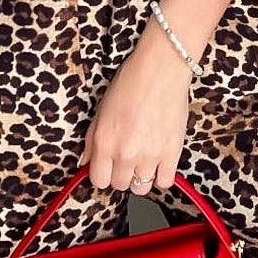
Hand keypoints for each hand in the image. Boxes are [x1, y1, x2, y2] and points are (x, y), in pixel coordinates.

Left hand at [83, 24, 192, 192]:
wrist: (161, 70)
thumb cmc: (130, 84)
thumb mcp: (101, 110)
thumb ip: (91, 140)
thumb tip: (86, 162)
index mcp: (104, 141)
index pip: (98, 181)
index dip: (103, 174)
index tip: (109, 167)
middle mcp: (125, 153)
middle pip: (119, 185)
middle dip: (121, 174)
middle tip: (127, 158)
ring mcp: (149, 156)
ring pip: (141, 188)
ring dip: (141, 176)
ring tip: (144, 160)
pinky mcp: (171, 154)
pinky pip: (165, 182)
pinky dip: (162, 175)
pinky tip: (159, 162)